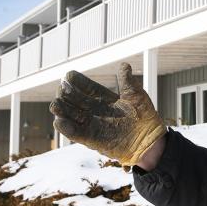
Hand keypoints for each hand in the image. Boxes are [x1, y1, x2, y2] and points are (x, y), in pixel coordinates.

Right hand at [50, 62, 166, 167]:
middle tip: (62, 89)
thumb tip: (124, 65)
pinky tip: (60, 121)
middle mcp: (96, 111)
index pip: (87, 88)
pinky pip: (76, 134)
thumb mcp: (136, 96)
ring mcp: (93, 125)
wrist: (151, 140)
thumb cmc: (145, 117)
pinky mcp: (92, 140)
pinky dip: (67, 128)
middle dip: (67, 94)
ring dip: (62, 111)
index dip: (78, 82)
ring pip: (72, 116)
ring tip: (55, 105)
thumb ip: (128, 81)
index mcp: (105, 100)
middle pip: (76, 101)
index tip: (69, 75)